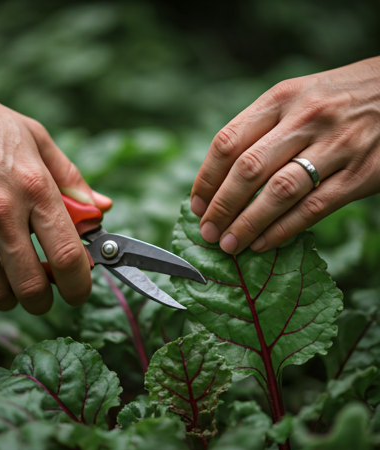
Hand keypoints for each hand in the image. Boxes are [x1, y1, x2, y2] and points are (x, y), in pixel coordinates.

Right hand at [0, 63, 110, 313]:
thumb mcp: (36, 139)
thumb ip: (72, 179)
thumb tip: (102, 209)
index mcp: (34, 186)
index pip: (68, 255)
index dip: (80, 286)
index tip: (79, 292)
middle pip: (32, 286)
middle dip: (44, 302)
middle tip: (43, 296)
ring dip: (9, 298)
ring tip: (11, 283)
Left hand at [190, 57, 379, 254]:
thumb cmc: (339, 98)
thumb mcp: (297, 97)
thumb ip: (262, 129)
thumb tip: (221, 176)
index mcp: (281, 98)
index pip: (227, 142)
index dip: (206, 178)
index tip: (196, 205)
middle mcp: (305, 118)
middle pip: (248, 169)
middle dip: (221, 207)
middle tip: (207, 232)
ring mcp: (336, 146)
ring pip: (278, 192)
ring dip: (247, 224)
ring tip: (228, 245)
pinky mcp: (361, 173)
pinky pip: (313, 208)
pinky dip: (283, 230)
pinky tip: (262, 244)